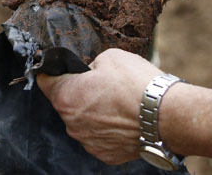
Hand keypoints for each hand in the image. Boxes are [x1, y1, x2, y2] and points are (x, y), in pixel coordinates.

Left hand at [36, 49, 161, 164]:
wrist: (166, 116)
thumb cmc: (137, 84)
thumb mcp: (110, 57)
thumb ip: (90, 65)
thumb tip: (89, 72)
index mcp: (67, 96)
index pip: (44, 81)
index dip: (49, 71)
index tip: (53, 68)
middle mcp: (72, 123)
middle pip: (65, 103)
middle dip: (77, 93)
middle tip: (100, 84)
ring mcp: (88, 141)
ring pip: (82, 122)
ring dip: (93, 112)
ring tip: (116, 102)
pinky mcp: (105, 154)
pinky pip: (99, 136)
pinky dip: (107, 128)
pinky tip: (123, 118)